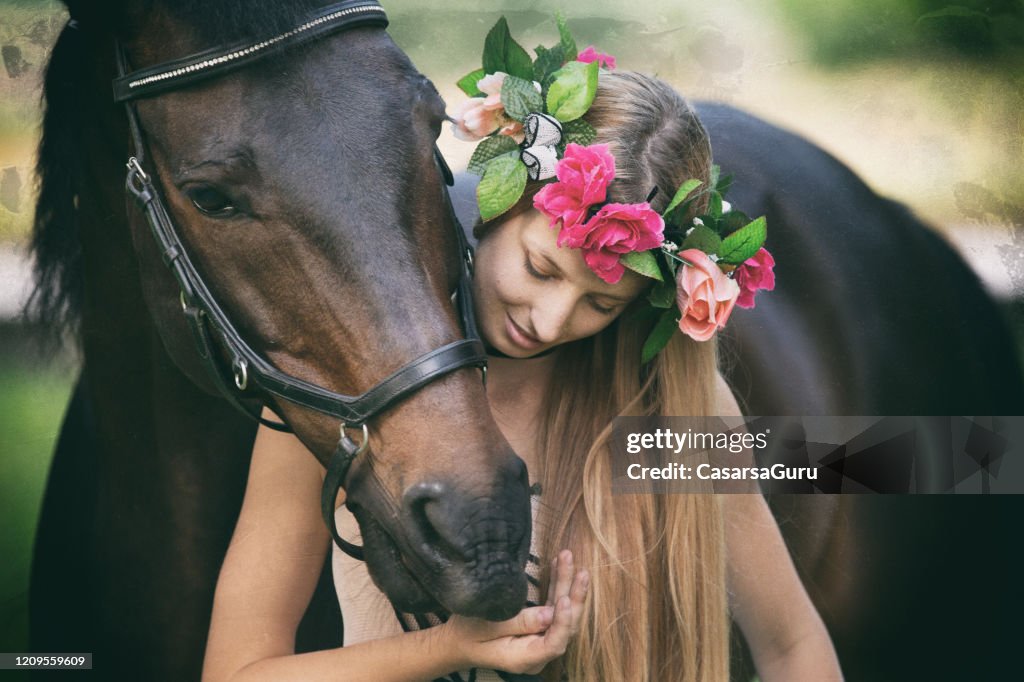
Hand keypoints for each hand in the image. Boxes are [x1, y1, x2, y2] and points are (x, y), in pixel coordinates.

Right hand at [441, 550, 588, 674]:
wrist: (457, 642)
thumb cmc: (466, 634)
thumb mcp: (486, 626)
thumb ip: (518, 622)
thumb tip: (550, 614)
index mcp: (524, 658)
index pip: (553, 644)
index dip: (562, 622)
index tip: (563, 598)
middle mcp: (537, 653)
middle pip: (565, 627)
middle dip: (572, 596)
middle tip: (579, 570)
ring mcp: (539, 640)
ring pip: (561, 615)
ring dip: (566, 586)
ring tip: (568, 559)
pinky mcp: (538, 627)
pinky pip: (553, 608)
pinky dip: (556, 587)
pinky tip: (558, 566)